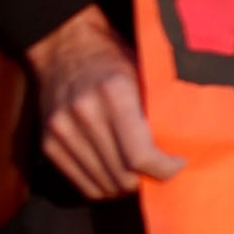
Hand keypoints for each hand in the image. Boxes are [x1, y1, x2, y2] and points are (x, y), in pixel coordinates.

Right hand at [26, 9, 184, 198]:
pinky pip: (82, 185)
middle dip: (146, 180)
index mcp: (114, 93)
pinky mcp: (48, 143)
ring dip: (125, 186)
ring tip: (139, 173)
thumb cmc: (115, 61)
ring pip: (103, 186)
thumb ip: (159, 113)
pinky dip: (104, 187)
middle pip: (122, 175)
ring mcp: (61, 130)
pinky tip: (117, 173)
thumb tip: (186, 150)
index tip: (178, 164)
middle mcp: (84, 113)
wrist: (64, 46)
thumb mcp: (144, 76)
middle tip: (160, 171)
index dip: (164, 169)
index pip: (139, 155)